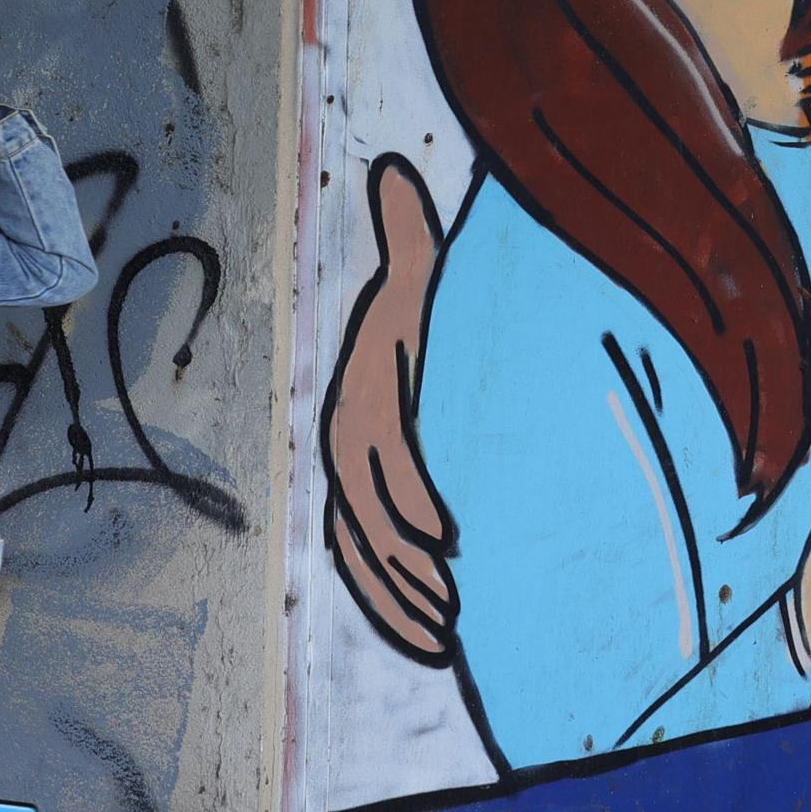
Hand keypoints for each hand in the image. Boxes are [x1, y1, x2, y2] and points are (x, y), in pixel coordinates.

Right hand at [322, 154, 458, 663]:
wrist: (426, 359)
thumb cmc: (429, 322)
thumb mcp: (421, 281)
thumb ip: (409, 238)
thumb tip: (393, 172)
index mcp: (362, 404)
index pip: (377, 462)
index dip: (412, 499)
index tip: (455, 538)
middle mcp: (351, 457)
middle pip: (371, 524)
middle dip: (408, 569)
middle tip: (460, 606)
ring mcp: (359, 497)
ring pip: (369, 560)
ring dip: (405, 601)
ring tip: (452, 631)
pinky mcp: (374, 527)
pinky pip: (373, 577)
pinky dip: (399, 612)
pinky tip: (439, 639)